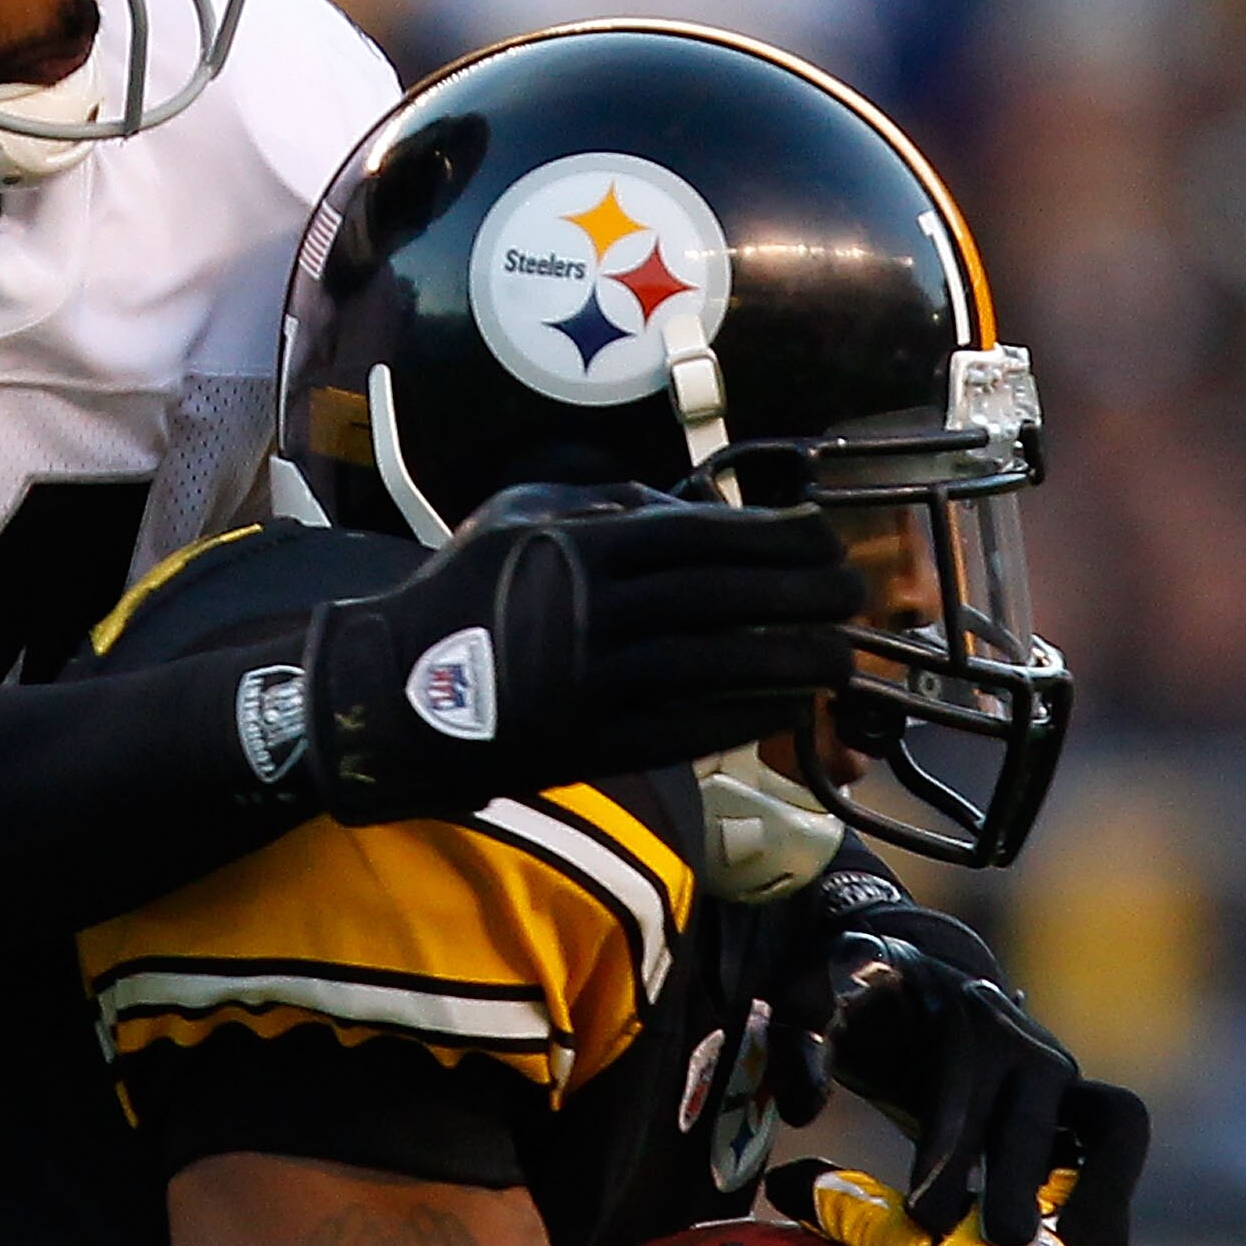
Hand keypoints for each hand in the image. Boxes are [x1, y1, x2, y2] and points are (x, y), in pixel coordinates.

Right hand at [298, 483, 860, 824]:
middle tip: (852, 593)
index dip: (775, 537)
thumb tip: (685, 504)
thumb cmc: (461, 595)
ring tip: (839, 656)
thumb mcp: (517, 517)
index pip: (701, 536)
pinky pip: (686, 730)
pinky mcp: (590, 744)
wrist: (393, 695)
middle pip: (723, 599)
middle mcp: (591, 612)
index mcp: (578, 548)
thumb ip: (600, 502)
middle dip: (800, 596)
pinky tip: (784, 707)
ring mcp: (591, 683)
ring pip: (715, 667)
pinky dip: (743, 716)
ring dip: (790, 661)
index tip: (824, 538)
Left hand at [820, 927, 1135, 1245]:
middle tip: (999, 1244)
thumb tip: (801, 1108)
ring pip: (1113, 1130)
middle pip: (1039, 1113)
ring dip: (1100, 1197)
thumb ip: (799, 1042)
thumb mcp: (817, 997)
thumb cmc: (858, 1000)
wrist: (913, 988)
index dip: (947, 1150)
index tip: (923, 1214)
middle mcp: (1025, 1044)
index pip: (962, 1082)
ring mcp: (1064, 1081)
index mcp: (966, 1012)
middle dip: (1019, 1180)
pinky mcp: (1078, 1118)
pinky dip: (1105, 1213)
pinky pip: (1112, 1162)